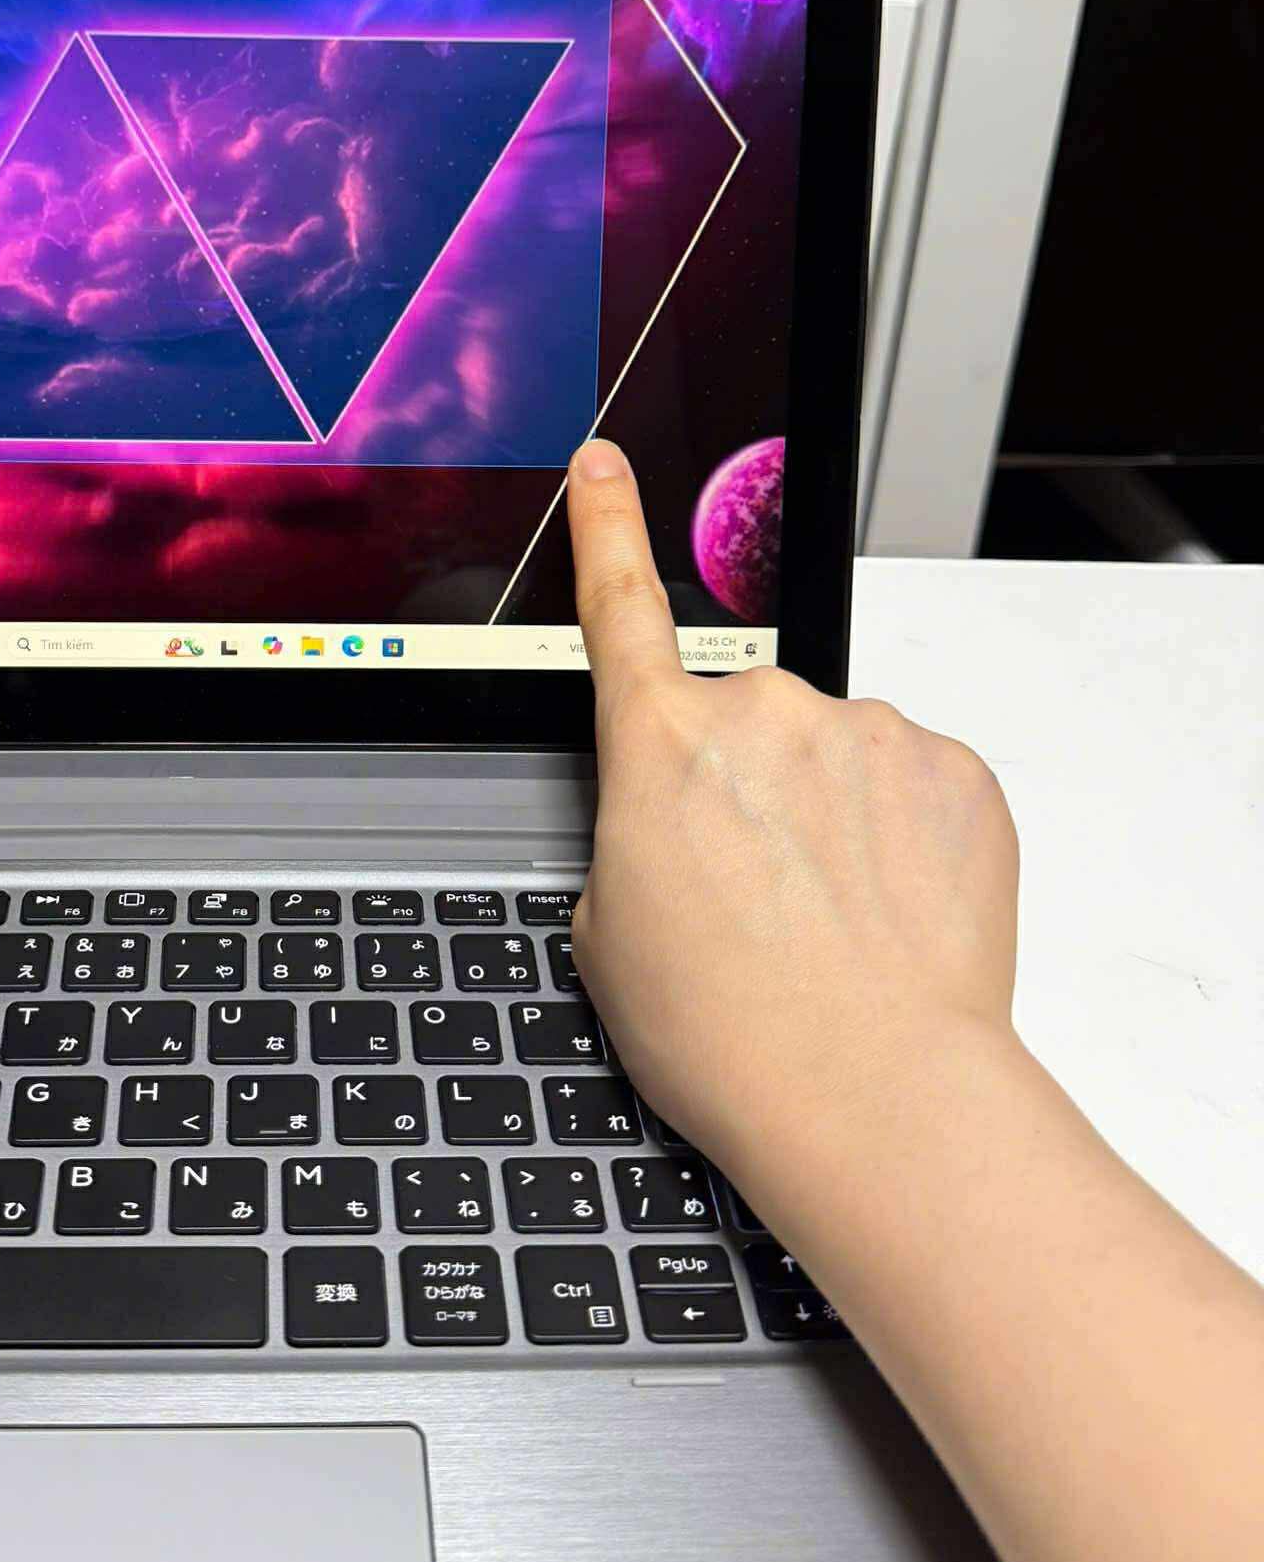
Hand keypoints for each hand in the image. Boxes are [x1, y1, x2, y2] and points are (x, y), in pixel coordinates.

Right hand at [566, 438, 1021, 1191]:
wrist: (870, 1097)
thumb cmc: (730, 1034)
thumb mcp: (606, 938)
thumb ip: (628, 842)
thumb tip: (672, 830)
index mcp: (658, 746)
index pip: (618, 604)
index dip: (605, 525)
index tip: (605, 465)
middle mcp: (763, 714)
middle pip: (744, 719)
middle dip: (745, 786)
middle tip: (751, 895)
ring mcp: (868, 736)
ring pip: (835, 753)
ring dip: (828, 813)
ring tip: (827, 922)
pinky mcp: (956, 773)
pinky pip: (913, 782)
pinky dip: (902, 836)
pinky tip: (888, 913)